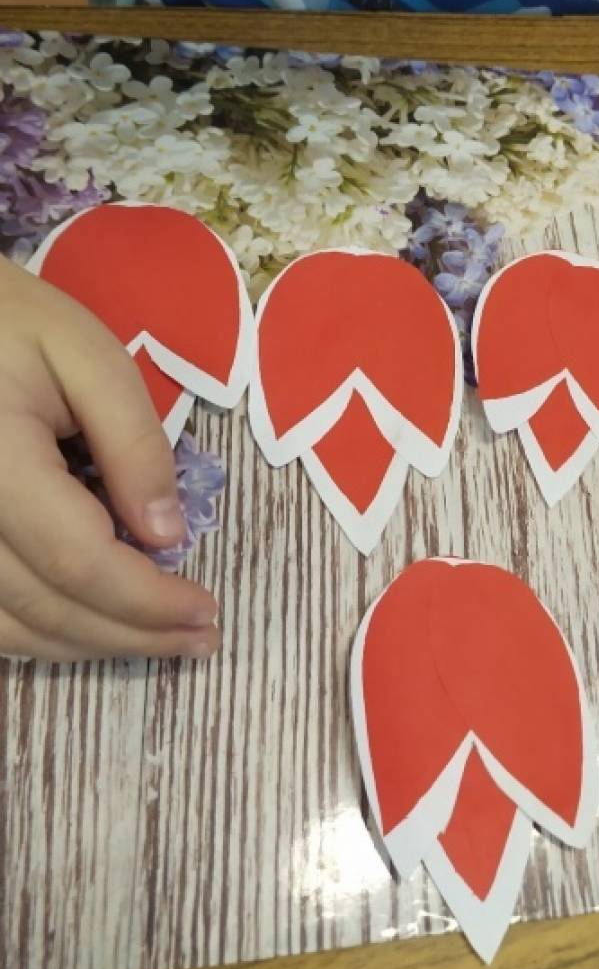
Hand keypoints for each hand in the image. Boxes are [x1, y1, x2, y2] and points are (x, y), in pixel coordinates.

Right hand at [0, 255, 218, 660]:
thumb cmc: (12, 323)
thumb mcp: (88, 356)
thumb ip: (132, 443)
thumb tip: (167, 535)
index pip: (79, 561)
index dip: (149, 600)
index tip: (209, 610)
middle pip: (47, 607)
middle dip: (133, 634)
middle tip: (201, 640)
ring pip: (11, 627)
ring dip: (90, 645)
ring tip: (161, 641)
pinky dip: (41, 633)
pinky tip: (93, 627)